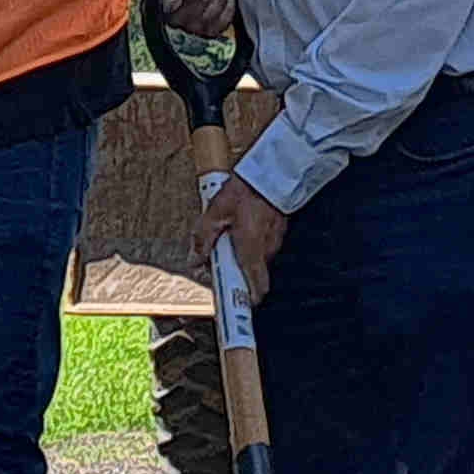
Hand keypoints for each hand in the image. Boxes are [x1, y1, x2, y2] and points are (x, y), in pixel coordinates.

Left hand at [197, 169, 289, 297]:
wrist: (273, 171)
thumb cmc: (246, 190)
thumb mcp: (215, 212)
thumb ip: (203, 238)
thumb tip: (195, 259)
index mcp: (251, 250)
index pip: (256, 289)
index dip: (245, 300)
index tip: (233, 303)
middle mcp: (266, 250)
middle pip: (251, 275)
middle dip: (235, 273)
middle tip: (217, 261)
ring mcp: (275, 241)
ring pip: (256, 260)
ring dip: (241, 257)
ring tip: (226, 238)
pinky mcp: (278, 231)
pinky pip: (262, 246)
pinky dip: (250, 245)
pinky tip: (240, 228)